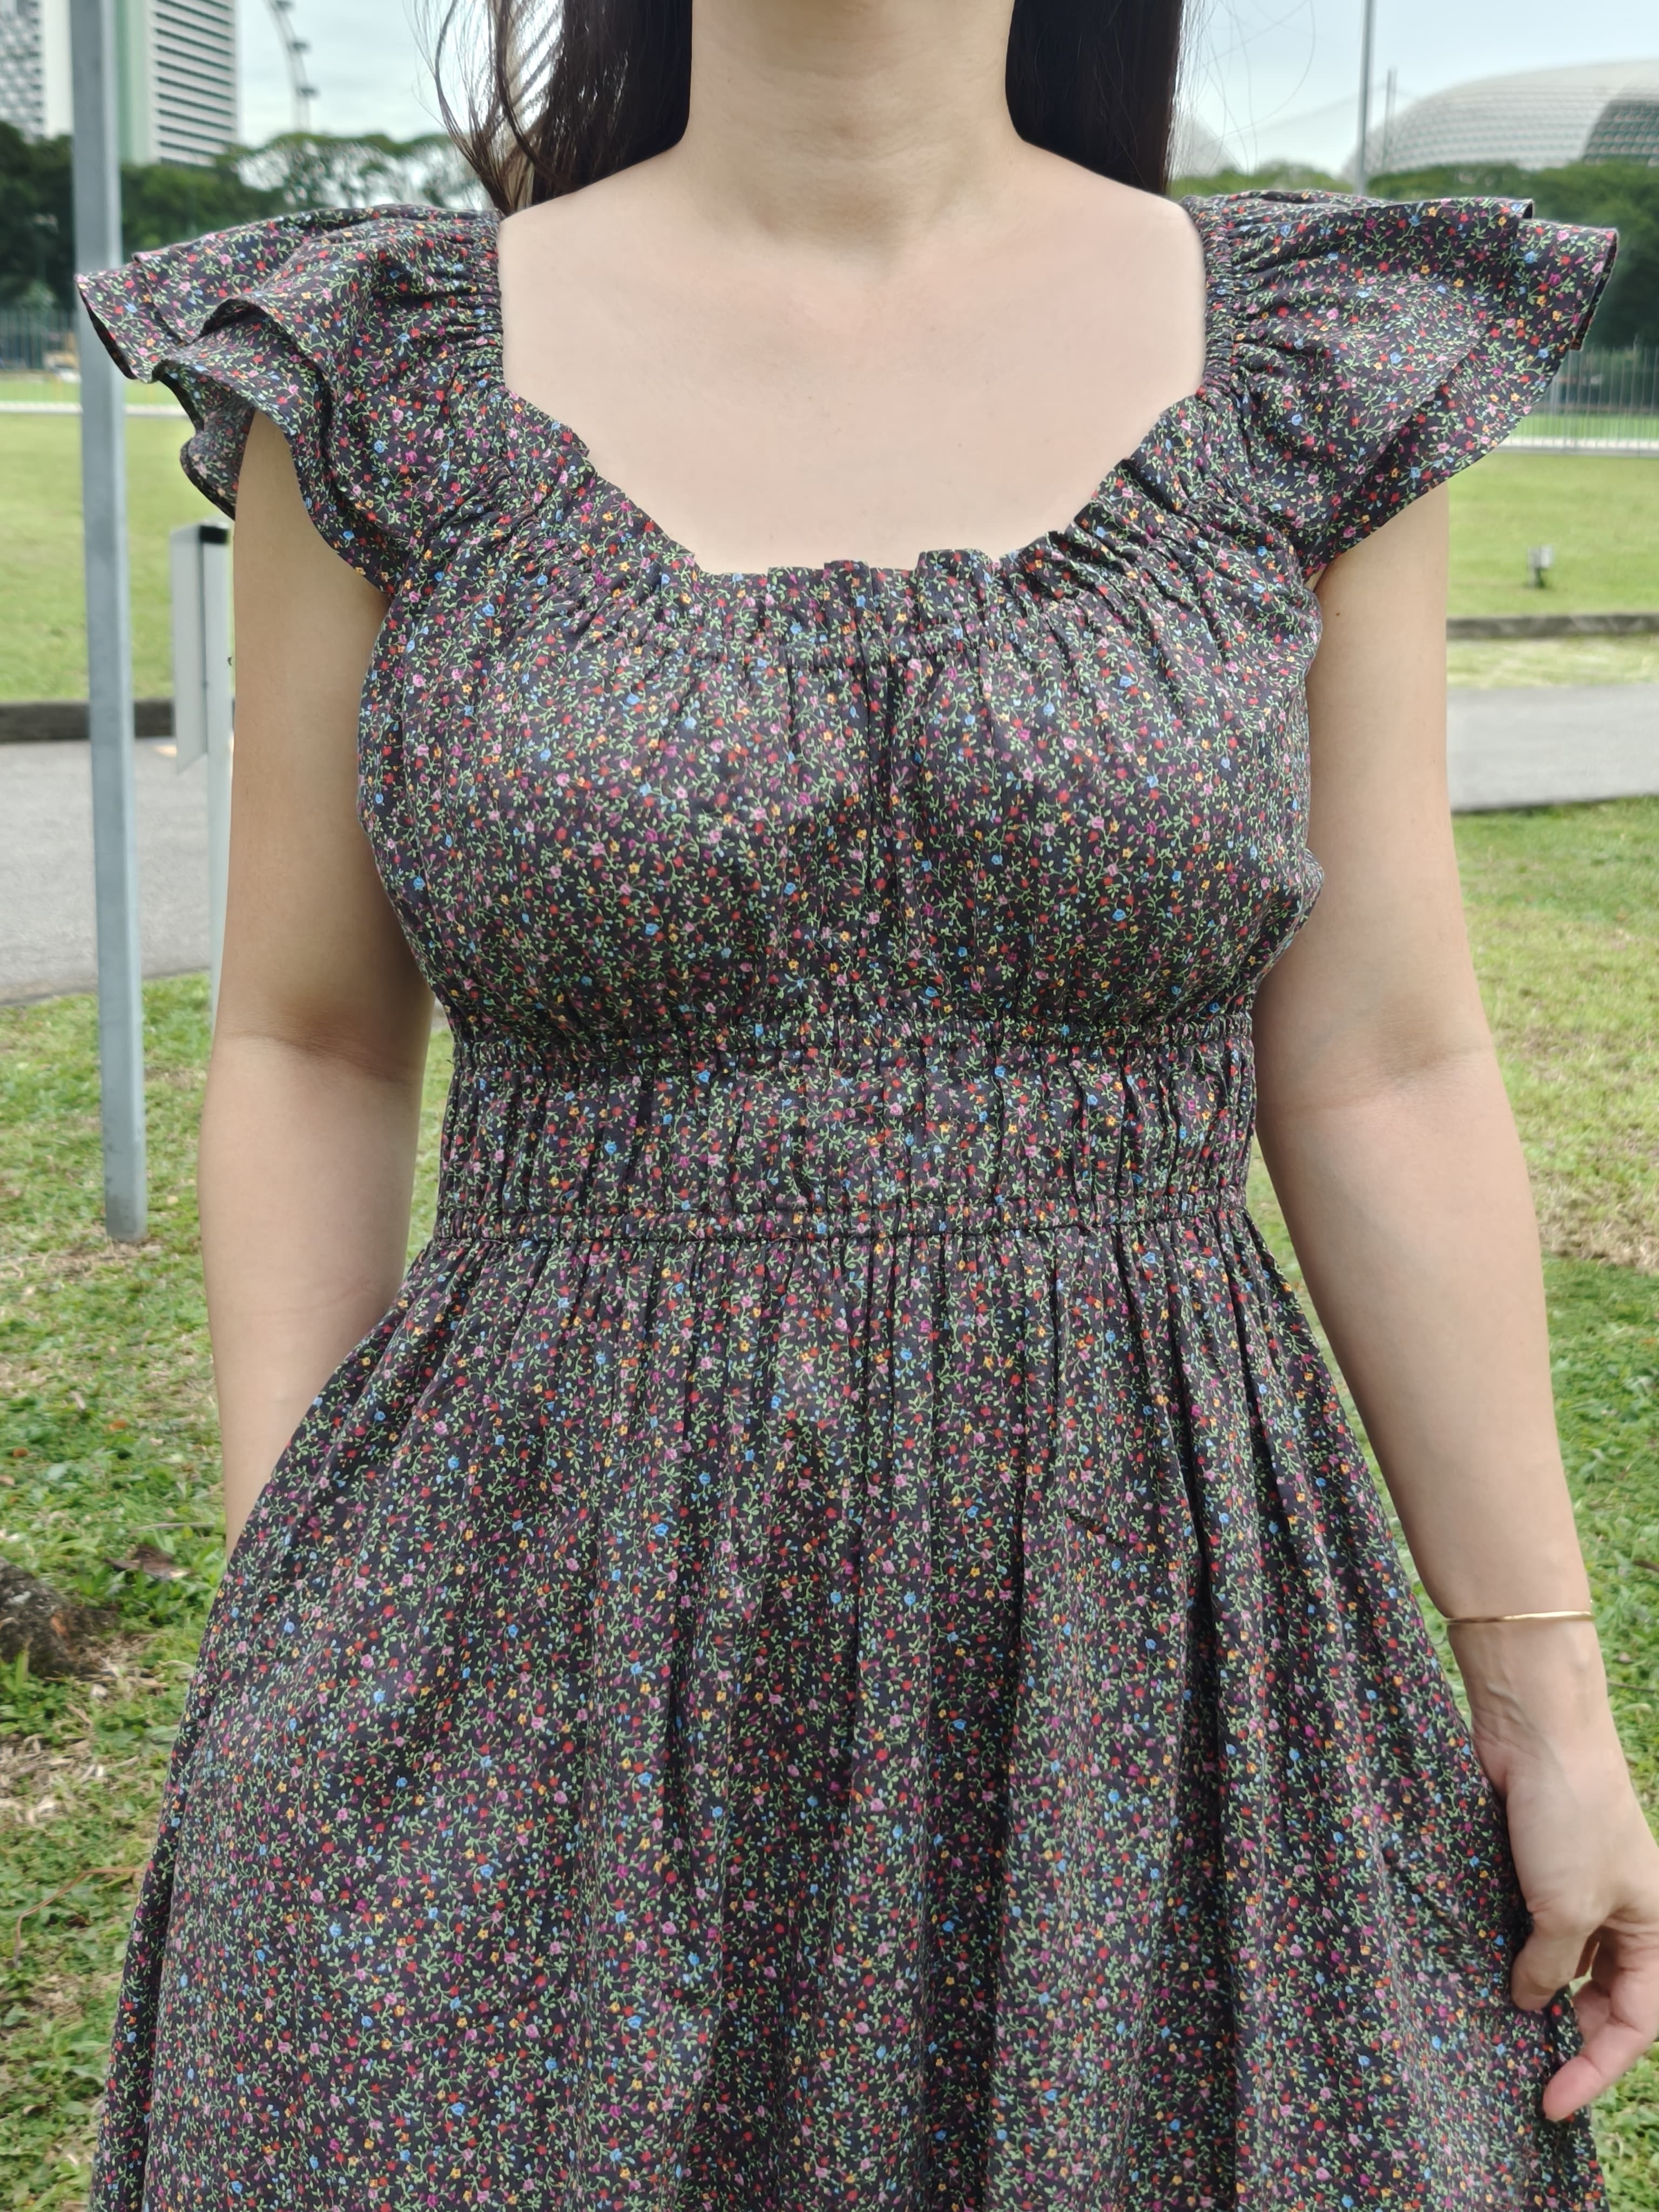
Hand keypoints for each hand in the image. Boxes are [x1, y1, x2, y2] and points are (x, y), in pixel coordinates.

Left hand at [1456, 1621, 1658, 2119]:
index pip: (1635, 2023)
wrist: (1533, 1727)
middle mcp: (1621, 1909)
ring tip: (1494, 2024)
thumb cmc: (1568, 1814)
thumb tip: (1526, 2003)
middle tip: (1522, 2068)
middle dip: (1568, 2033)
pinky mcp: (1534, 1861)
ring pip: (1562, 1960)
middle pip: (1603, 1996)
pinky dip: (1511, 1948)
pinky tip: (1481, 1968)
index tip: (1552, 2104)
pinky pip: (1529, 1922)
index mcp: (1653, 1927)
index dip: (1596, 2068)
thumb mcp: (1564, 1908)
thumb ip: (1548, 1967)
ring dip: (1534, 1990)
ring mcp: (1576, 1883)